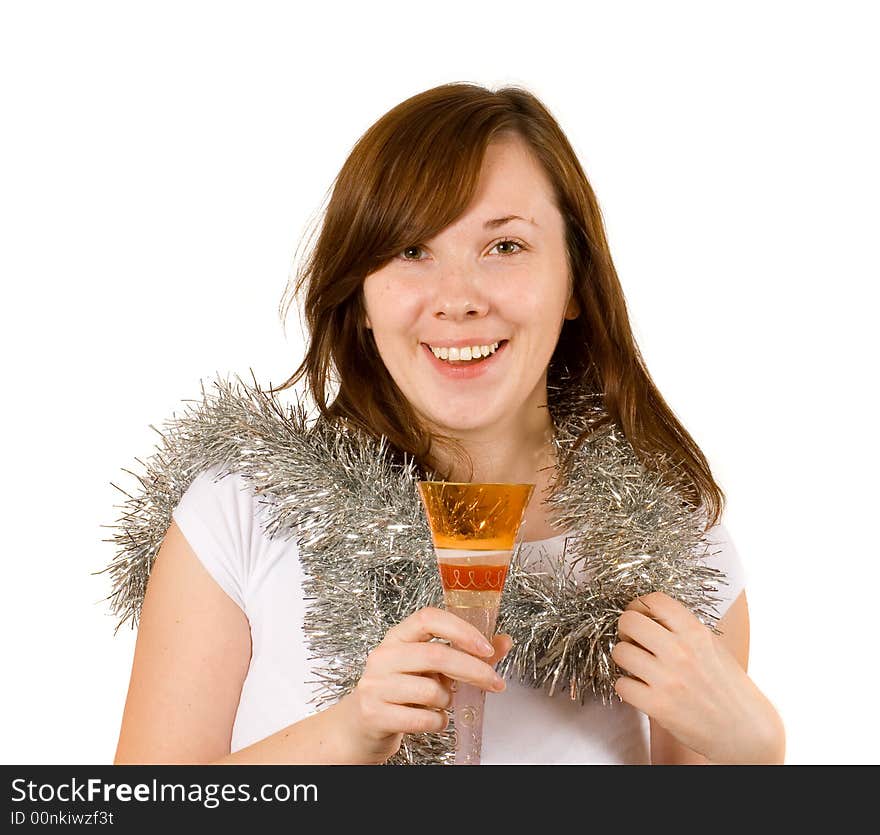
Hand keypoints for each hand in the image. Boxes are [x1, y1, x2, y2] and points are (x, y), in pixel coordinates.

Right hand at [337, 606, 512, 763]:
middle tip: (495, 683)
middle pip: (436, 655)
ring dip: (448, 700)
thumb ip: (465, 653)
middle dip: (473, 670)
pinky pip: (422, 718)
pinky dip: (439, 722)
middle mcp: (383, 656)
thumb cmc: (400, 691)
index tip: (487, 648)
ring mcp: (375, 684)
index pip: (429, 618)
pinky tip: (434, 719)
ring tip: (443, 702)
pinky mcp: (374, 713)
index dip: (461, 629)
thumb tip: (503, 642)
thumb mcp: (431, 668)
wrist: (360, 725)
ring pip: (431, 690)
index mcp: (398, 637)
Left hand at [611, 592, 783, 763]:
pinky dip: (627, 687)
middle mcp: (680, 651)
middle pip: (629, 621)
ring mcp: (668, 679)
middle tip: (634, 641)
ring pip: (620, 652)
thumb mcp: (712, 646)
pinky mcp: (658, 706)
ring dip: (625, 659)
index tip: (641, 617)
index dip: (640, 606)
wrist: (746, 731)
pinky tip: (641, 689)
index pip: (653, 599)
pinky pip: (622, 685)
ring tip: (638, 667)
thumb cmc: (729, 687)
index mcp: (695, 632)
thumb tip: (649, 613)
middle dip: (626, 629)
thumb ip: (683, 628)